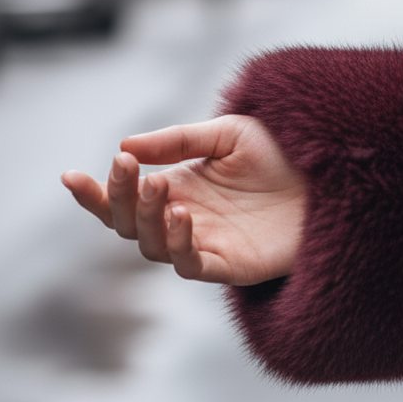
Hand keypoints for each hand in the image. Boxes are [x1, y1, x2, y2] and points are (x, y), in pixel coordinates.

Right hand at [61, 116, 305, 284]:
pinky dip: (180, 244)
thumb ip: (179, 141)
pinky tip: (183, 216)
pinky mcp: (231, 267)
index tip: (70, 175)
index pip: (123, 198)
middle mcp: (185, 219)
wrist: (333, 177)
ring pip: (152, 246)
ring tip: (159, 185)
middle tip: (128, 168)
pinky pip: (192, 266)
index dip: (95, 191)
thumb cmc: (283, 155)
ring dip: (147, 217)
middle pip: (127, 225)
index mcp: (178, 188)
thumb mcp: (228, 134)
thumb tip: (125, 146)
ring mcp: (206, 245)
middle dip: (118, 198)